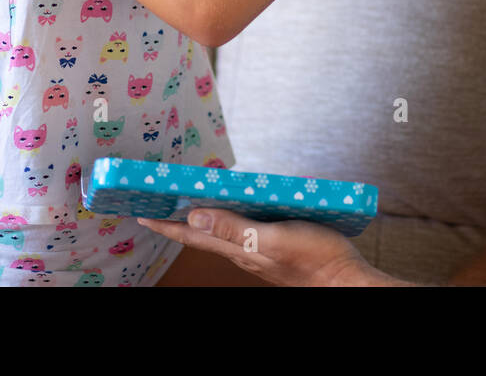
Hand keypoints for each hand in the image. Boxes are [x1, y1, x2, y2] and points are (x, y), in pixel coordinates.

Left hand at [138, 209, 384, 286]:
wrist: (344, 280)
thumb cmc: (315, 260)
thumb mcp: (273, 238)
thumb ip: (235, 228)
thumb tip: (194, 215)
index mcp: (238, 248)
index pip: (192, 235)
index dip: (166, 225)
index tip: (141, 213)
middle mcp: (242, 251)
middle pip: (201, 235)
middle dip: (176, 221)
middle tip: (155, 207)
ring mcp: (257, 252)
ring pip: (220, 233)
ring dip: (200, 219)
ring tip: (186, 205)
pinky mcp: (273, 248)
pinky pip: (241, 231)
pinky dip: (228, 219)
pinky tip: (235, 209)